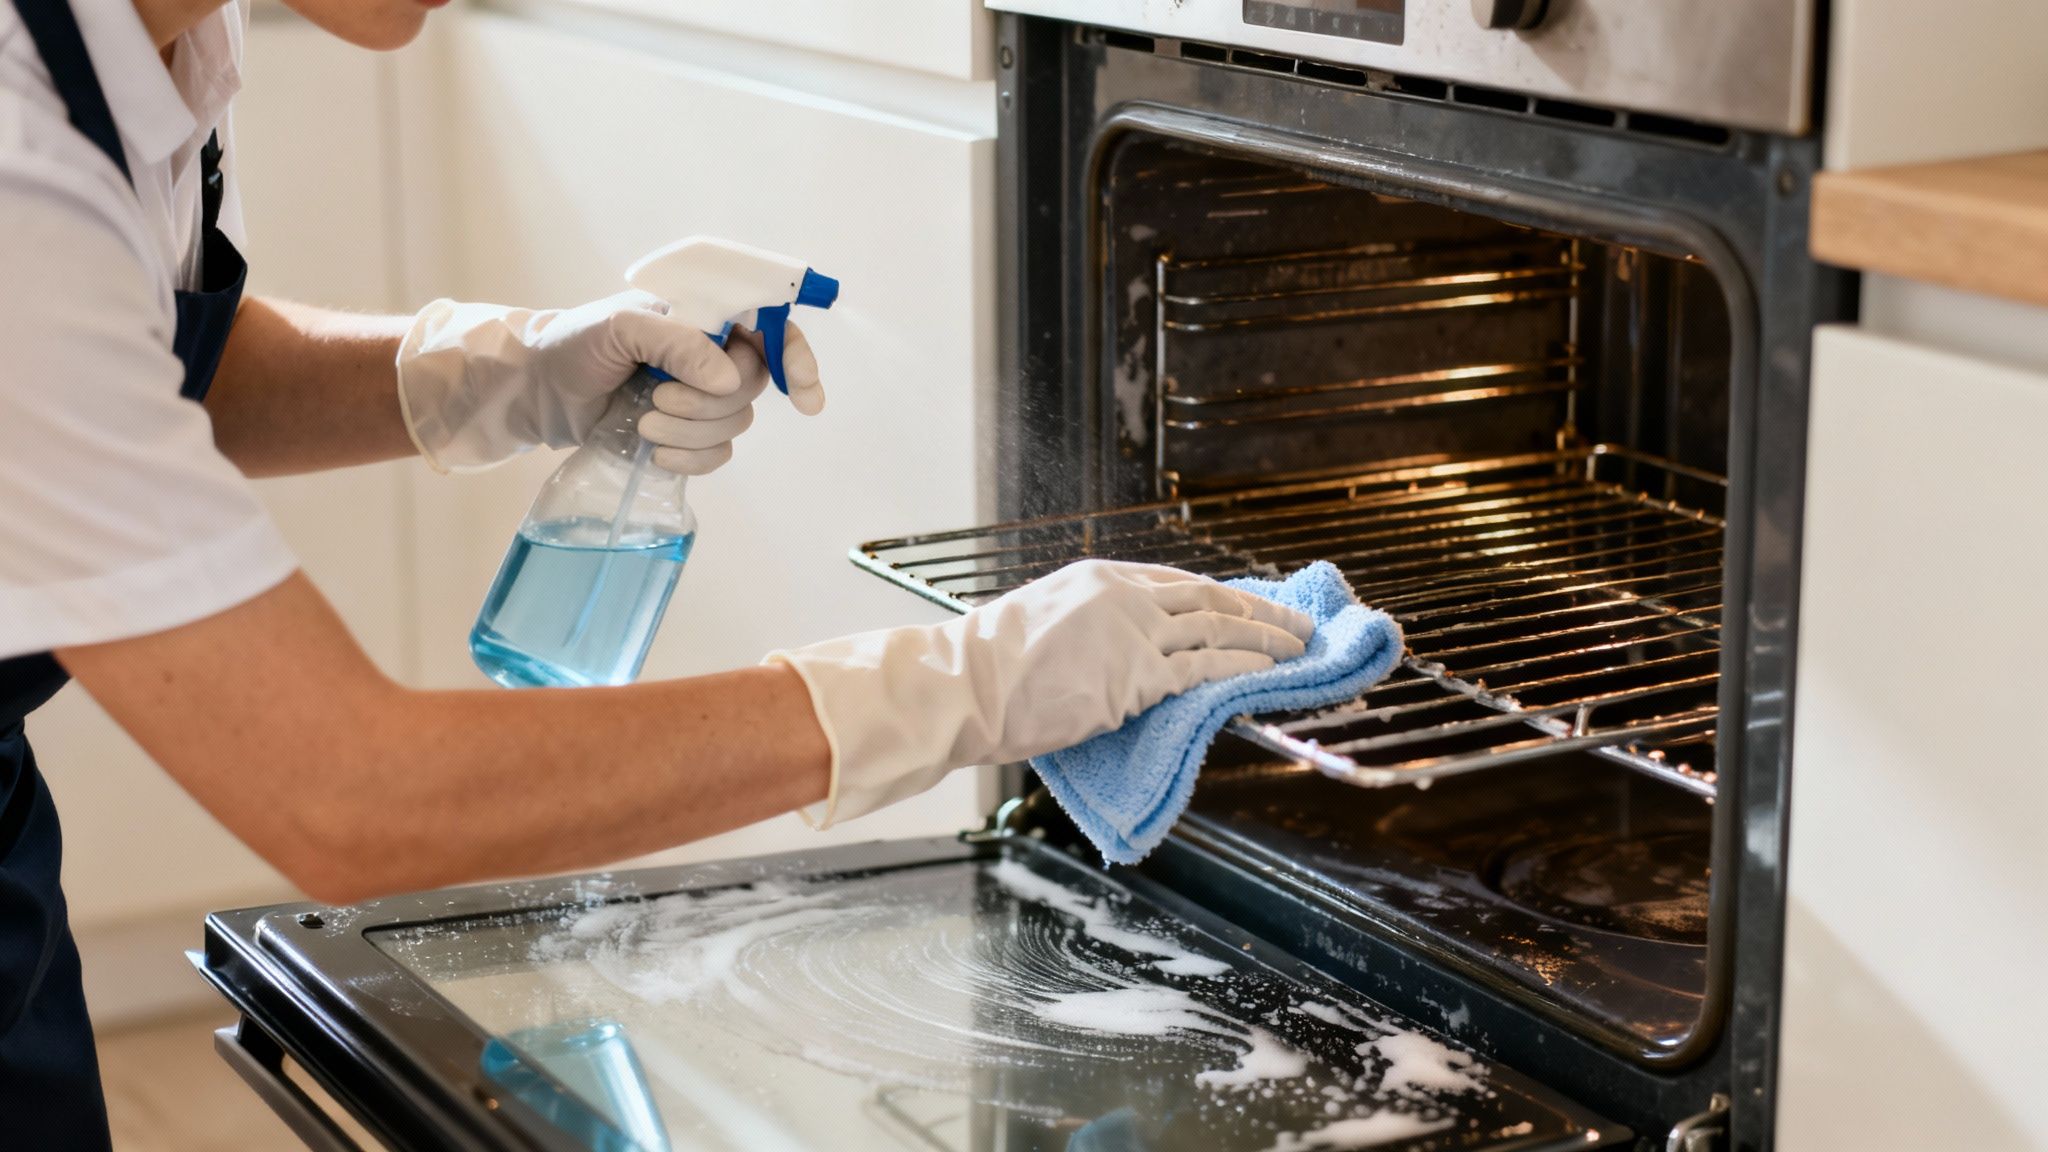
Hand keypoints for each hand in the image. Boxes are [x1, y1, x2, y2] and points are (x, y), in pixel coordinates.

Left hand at [395, 291, 821, 471]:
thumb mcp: (621, 328)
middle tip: (658, 399)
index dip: (796, 356)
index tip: (805, 394)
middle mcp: (711, 353)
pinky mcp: (686, 435)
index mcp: (704, 316)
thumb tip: (727, 375)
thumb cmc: (573, 343)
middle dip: (710, 400)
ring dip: (692, 429)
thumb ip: (678, 344)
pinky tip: (658, 453)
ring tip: (643, 421)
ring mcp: (700, 397)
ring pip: (737, 422)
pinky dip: (693, 458)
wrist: (537, 390)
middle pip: (756, 383)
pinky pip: (718, 454)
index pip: (771, 327)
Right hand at [768, 560, 1313, 827]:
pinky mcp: (1135, 676)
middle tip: (1297, 623)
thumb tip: (1108, 656)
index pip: (1177, 584)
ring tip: (1298, 650)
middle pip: (1210, 599)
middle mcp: (1124, 596)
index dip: (1221, 598)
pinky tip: (1267, 674)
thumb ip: (1088, 629)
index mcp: (1100, 579)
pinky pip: (1203, 670)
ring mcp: (1132, 633)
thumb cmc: (987, 666)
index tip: (1249, 607)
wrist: (964, 685)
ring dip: (1266, 640)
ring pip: (1217, 630)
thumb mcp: (1043, 623)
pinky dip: (1241, 669)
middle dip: (1260, 612)